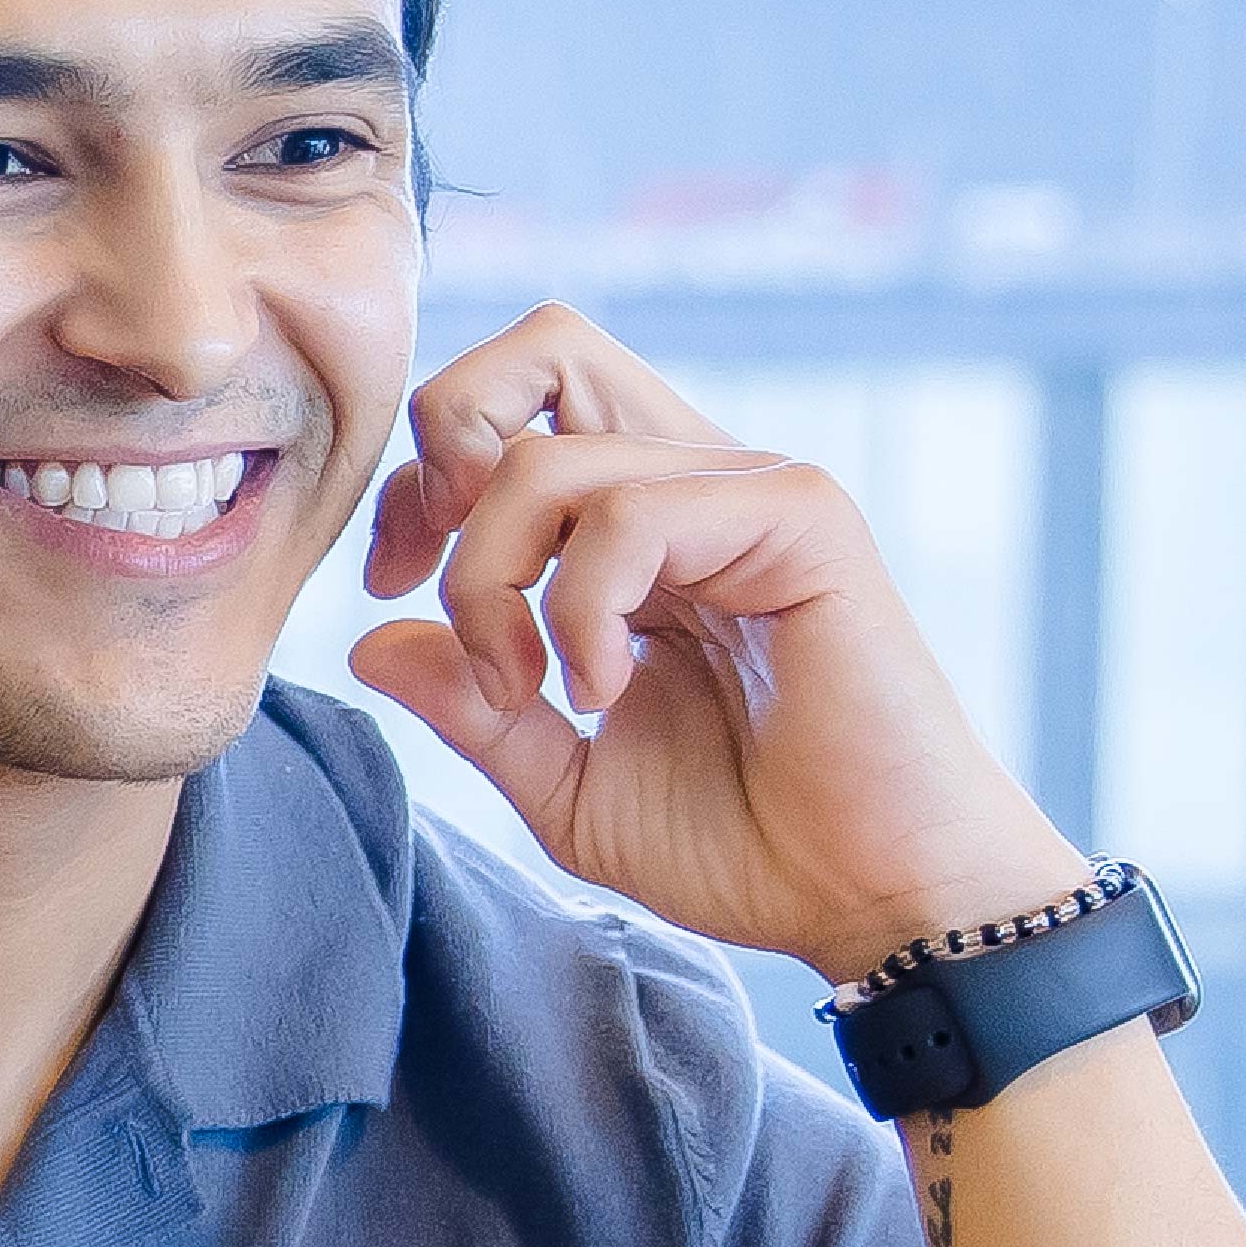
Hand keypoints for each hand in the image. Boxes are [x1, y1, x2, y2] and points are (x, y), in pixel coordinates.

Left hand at [343, 305, 1076, 982]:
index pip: (506, 415)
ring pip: (548, 451)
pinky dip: (581, 608)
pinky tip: (606, 693)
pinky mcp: (800, 515)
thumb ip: (470, 709)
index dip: (417, 488)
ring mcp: (750, 490)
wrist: (876, 901)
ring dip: (493, 578)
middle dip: (444, 444)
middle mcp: (694, 483)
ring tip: (536, 692)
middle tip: (431, 574)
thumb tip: (369, 638)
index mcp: (644, 525)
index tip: (390, 593)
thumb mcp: (563, 785)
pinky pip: (632, 512)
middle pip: (542, 345)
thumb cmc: (748, 847)